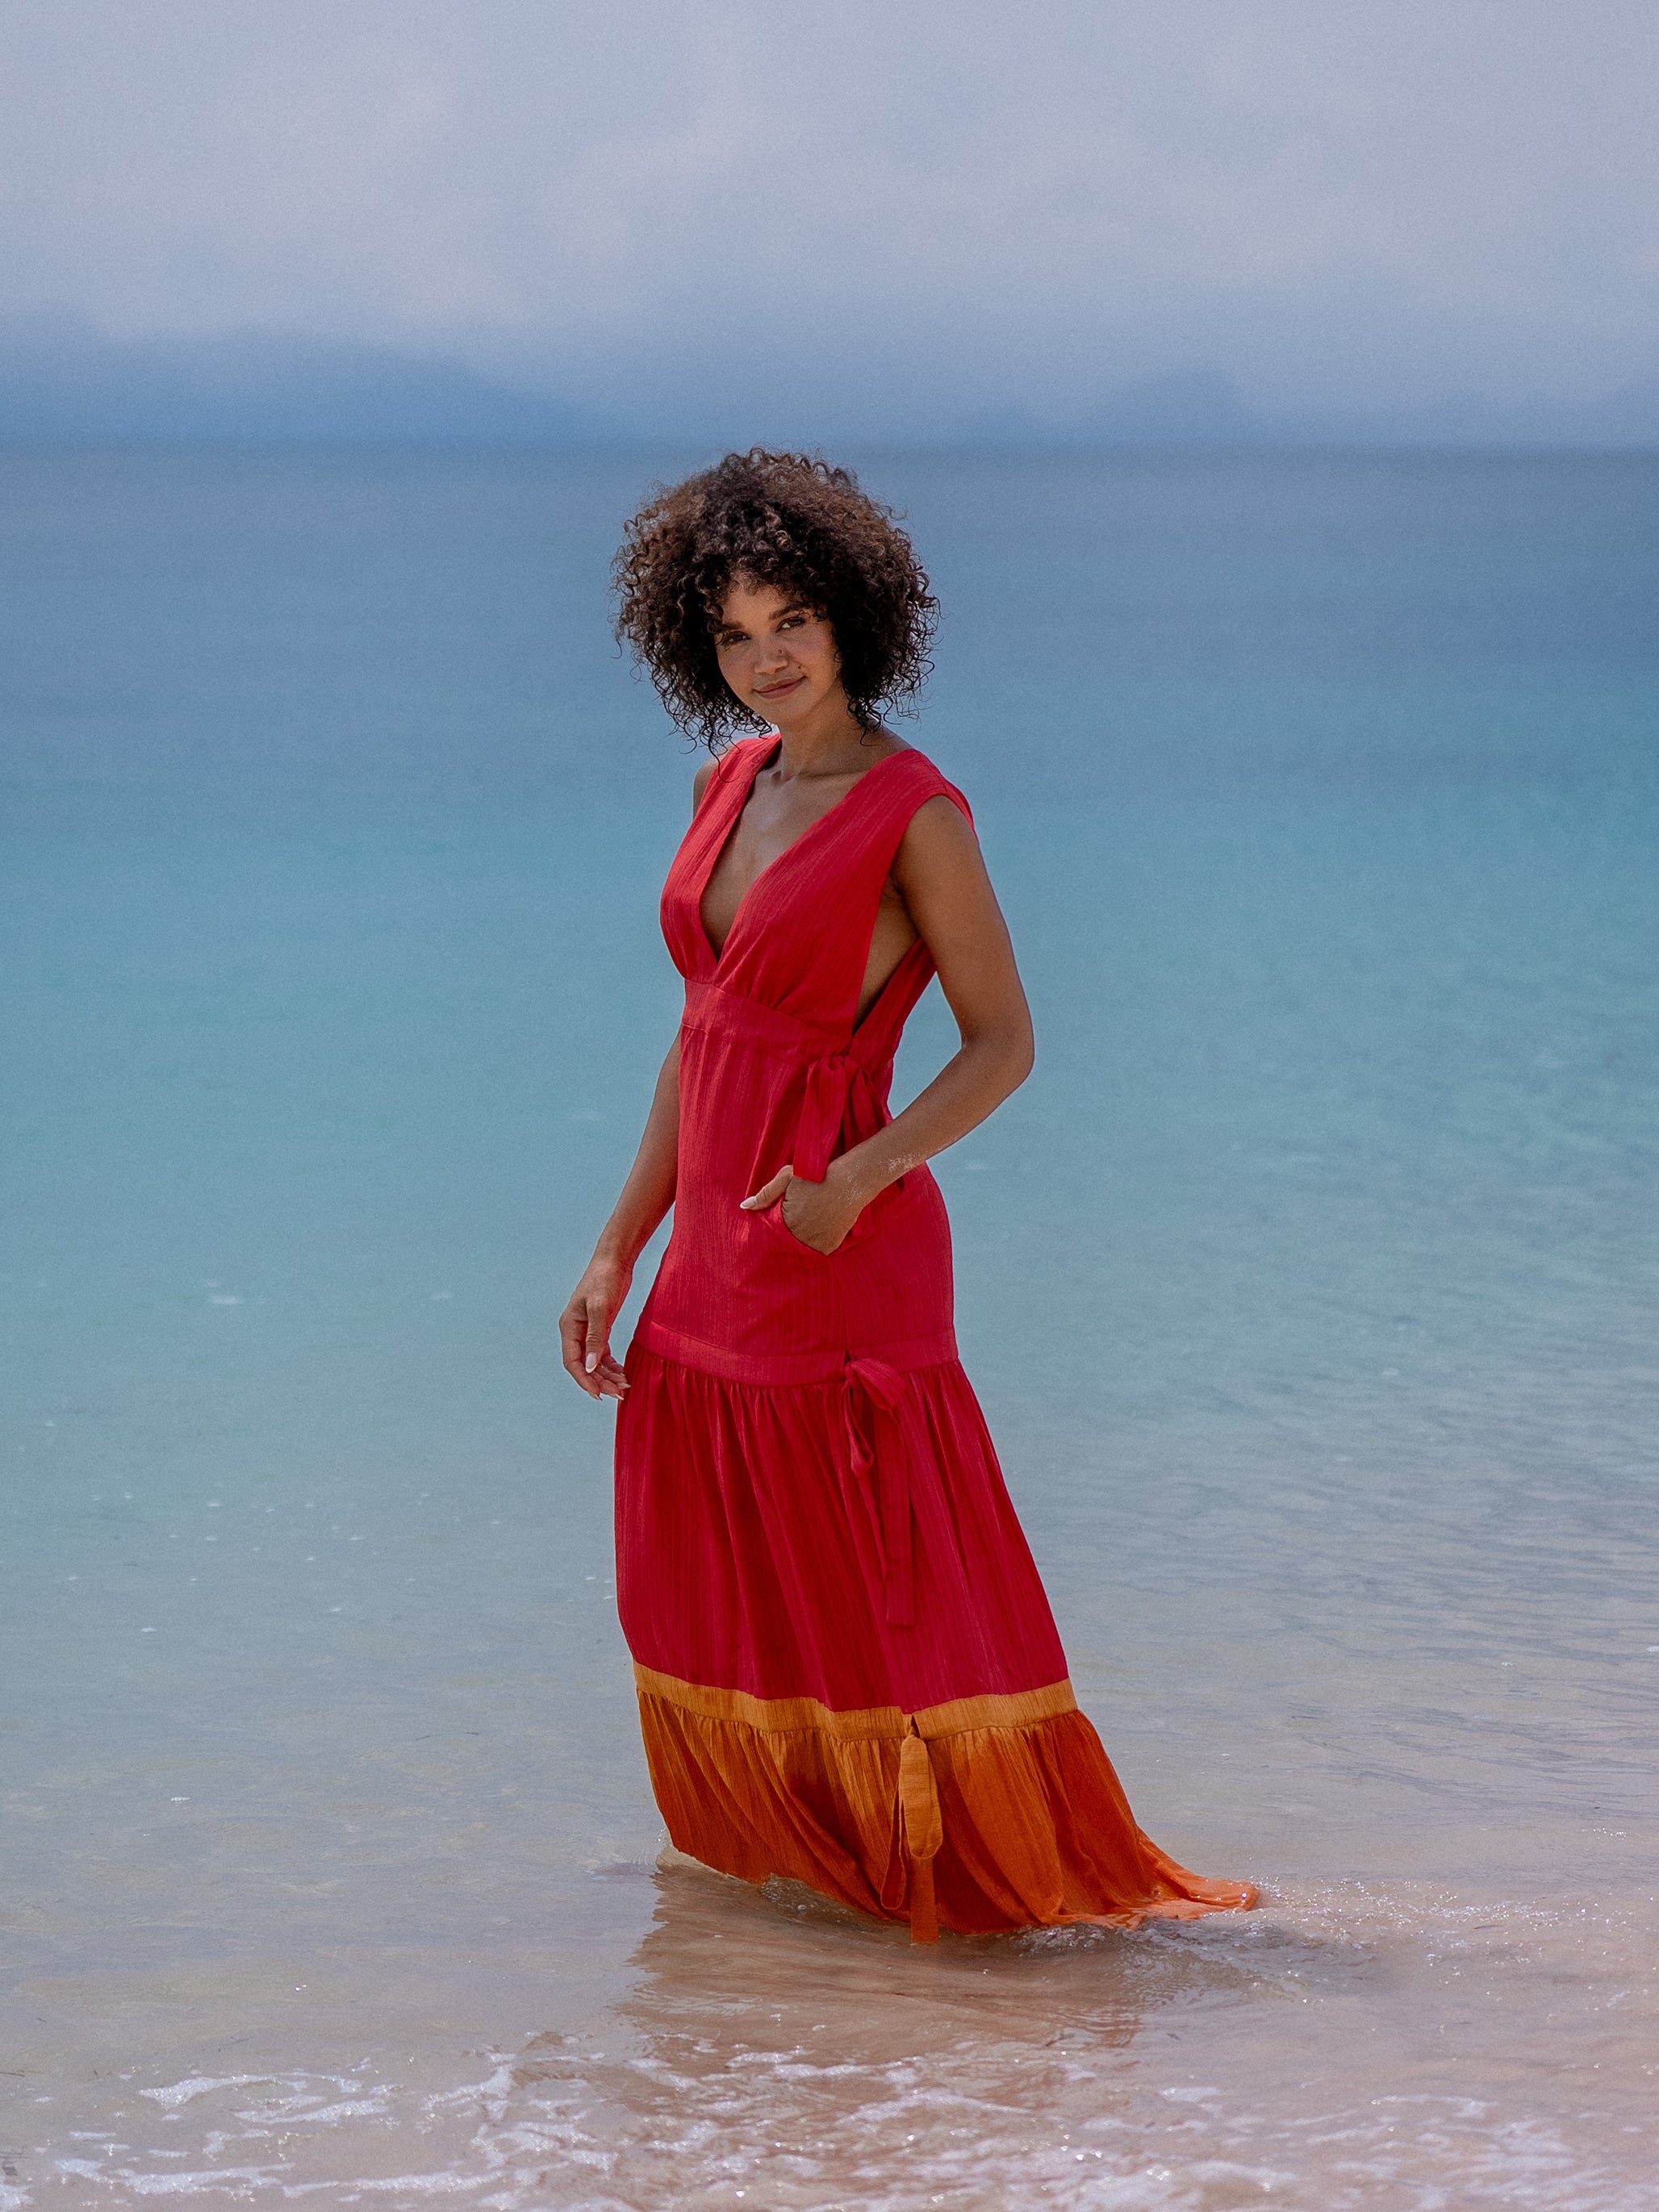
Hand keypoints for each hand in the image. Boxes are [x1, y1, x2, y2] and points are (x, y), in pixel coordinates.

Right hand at [559, 1252, 632, 1399]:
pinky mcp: (600, 1327)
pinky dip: (611, 1364)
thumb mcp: (601, 1307)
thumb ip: (596, 1337)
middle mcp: (575, 1331)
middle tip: (620, 1393)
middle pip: (584, 1365)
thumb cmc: (605, 1279)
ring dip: (607, 1375)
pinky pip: (602, 1353)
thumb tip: (589, 1367)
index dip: (584, 1380)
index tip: (599, 1395)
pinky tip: (623, 1372)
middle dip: (600, 1381)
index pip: (572, 1362)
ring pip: (594, 1361)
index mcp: (569, 1327)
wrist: (615, 1259)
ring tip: (625, 1385)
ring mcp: (587, 1330)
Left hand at [740, 1159, 865, 1253]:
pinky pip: (818, 1250)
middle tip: (804, 1215)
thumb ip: (765, 1194)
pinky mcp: (829, 1247)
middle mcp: (798, 1237)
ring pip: (802, 1246)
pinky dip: (819, 1241)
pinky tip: (824, 1225)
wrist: (849, 1182)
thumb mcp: (786, 1178)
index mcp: (784, 1222)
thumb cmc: (816, 1177)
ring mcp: (814, 1244)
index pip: (773, 1232)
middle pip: (787, 1240)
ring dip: (804, 1238)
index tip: (789, 1214)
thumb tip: (744, 1206)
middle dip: (791, 1231)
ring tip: (814, 1219)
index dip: (778, 1224)